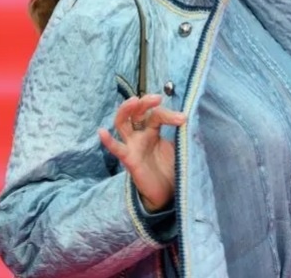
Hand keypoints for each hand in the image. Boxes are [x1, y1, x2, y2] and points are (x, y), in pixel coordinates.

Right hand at [98, 94, 185, 211]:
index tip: (184, 119)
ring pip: (122, 123)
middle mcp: (140, 135)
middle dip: (144, 102)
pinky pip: (116, 149)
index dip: (169, 114)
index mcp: (153, 130)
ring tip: (134, 101)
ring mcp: (133, 146)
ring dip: (126, 110)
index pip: (156, 115)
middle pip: (136, 112)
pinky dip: (108, 141)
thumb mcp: (178, 147)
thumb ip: (181, 134)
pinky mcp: (129, 160)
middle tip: (157, 98)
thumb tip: (188, 117)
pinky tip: (102, 132)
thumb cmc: (171, 168)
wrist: (168, 193)